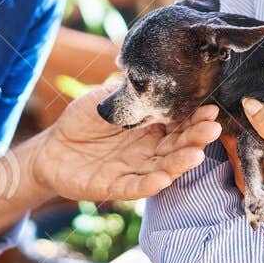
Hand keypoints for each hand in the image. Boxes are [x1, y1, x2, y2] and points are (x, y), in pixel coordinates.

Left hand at [31, 83, 221, 201]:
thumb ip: (130, 93)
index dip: (196, 118)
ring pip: (164, 167)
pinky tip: (164, 177)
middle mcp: (149, 149)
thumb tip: (154, 75)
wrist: (51, 148)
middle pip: (178, 146)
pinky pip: (137, 186)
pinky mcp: (117, 186)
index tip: (211, 109)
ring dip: (181, 162)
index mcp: (151, 127)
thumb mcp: (106, 99)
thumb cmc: (81, 120)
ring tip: (196, 154)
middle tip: (212, 129)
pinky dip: (151, 183)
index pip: (179, 123)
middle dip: (196, 138)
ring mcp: (135, 169)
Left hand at [222, 97, 263, 262]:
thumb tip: (247, 104)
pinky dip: (263, 158)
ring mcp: (255, 190)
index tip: (239, 99)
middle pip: (235, 145)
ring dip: (253, 143)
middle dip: (241, 127)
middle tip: (256, 106)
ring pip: (247, 158)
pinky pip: (258, 171)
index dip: (231, 115)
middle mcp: (245, 179)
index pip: (227, 133)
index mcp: (246, 165)